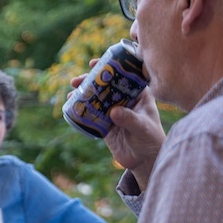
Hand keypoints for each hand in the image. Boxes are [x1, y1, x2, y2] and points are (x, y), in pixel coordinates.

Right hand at [71, 63, 164, 189]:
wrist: (145, 159)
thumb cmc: (151, 139)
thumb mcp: (143, 127)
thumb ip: (130, 119)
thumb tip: (113, 111)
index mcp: (137, 94)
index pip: (123, 76)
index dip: (109, 67)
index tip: (95, 63)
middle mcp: (124, 100)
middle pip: (105, 85)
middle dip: (89, 80)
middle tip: (77, 80)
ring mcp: (112, 111)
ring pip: (95, 97)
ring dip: (82, 93)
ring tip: (71, 92)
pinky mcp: (104, 123)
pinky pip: (90, 113)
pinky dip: (81, 109)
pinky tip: (71, 106)